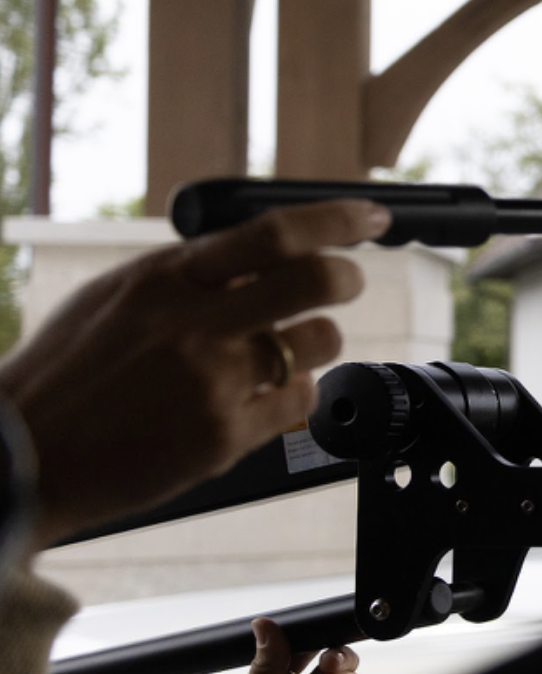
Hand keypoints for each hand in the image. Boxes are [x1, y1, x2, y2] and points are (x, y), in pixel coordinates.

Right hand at [0, 200, 388, 546]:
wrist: (21, 456)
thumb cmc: (70, 372)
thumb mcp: (118, 298)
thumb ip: (192, 275)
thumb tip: (271, 255)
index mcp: (164, 279)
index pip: (274, 232)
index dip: (338, 220)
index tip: (374, 217)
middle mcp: (193, 325)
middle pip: (317, 281)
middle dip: (347, 278)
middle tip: (345, 283)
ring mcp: (211, 382)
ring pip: (319, 341)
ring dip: (314, 342)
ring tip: (278, 353)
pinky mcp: (222, 437)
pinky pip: (298, 401)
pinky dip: (290, 395)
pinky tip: (254, 399)